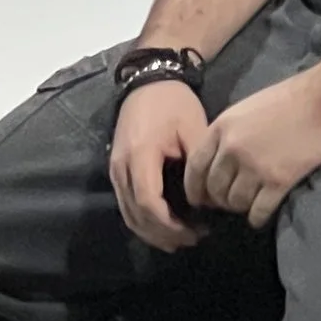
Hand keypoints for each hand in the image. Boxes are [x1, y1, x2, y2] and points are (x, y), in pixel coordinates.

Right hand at [109, 76, 210, 251]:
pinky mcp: (116, 169)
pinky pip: (126, 204)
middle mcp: (121, 166)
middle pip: (135, 215)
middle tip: (192, 240)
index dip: (170, 225)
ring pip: (127, 213)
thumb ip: (198, 167)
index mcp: (140, 155)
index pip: (149, 202)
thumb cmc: (174, 103)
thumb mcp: (194, 130)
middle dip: (163, 234)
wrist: (149, 79)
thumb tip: (206, 201)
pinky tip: (164, 226)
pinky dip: (143, 220)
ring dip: (151, 232)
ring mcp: (115, 169)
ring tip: (180, 239)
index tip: (195, 232)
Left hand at [183, 68, 320, 230]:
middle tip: (229, 204)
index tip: (199, 198)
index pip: (195, 167)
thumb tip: (219, 160)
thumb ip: (228, 133)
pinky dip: (257, 217)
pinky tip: (260, 216)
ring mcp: (255, 166)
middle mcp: (232, 149)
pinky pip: (258, 210)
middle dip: (219, 201)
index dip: (194, 188)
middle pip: (214, 188)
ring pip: (235, 202)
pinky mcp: (279, 180)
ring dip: (240, 208)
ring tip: (249, 205)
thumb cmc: (289, 99)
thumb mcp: (246, 109)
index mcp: (222, 128)